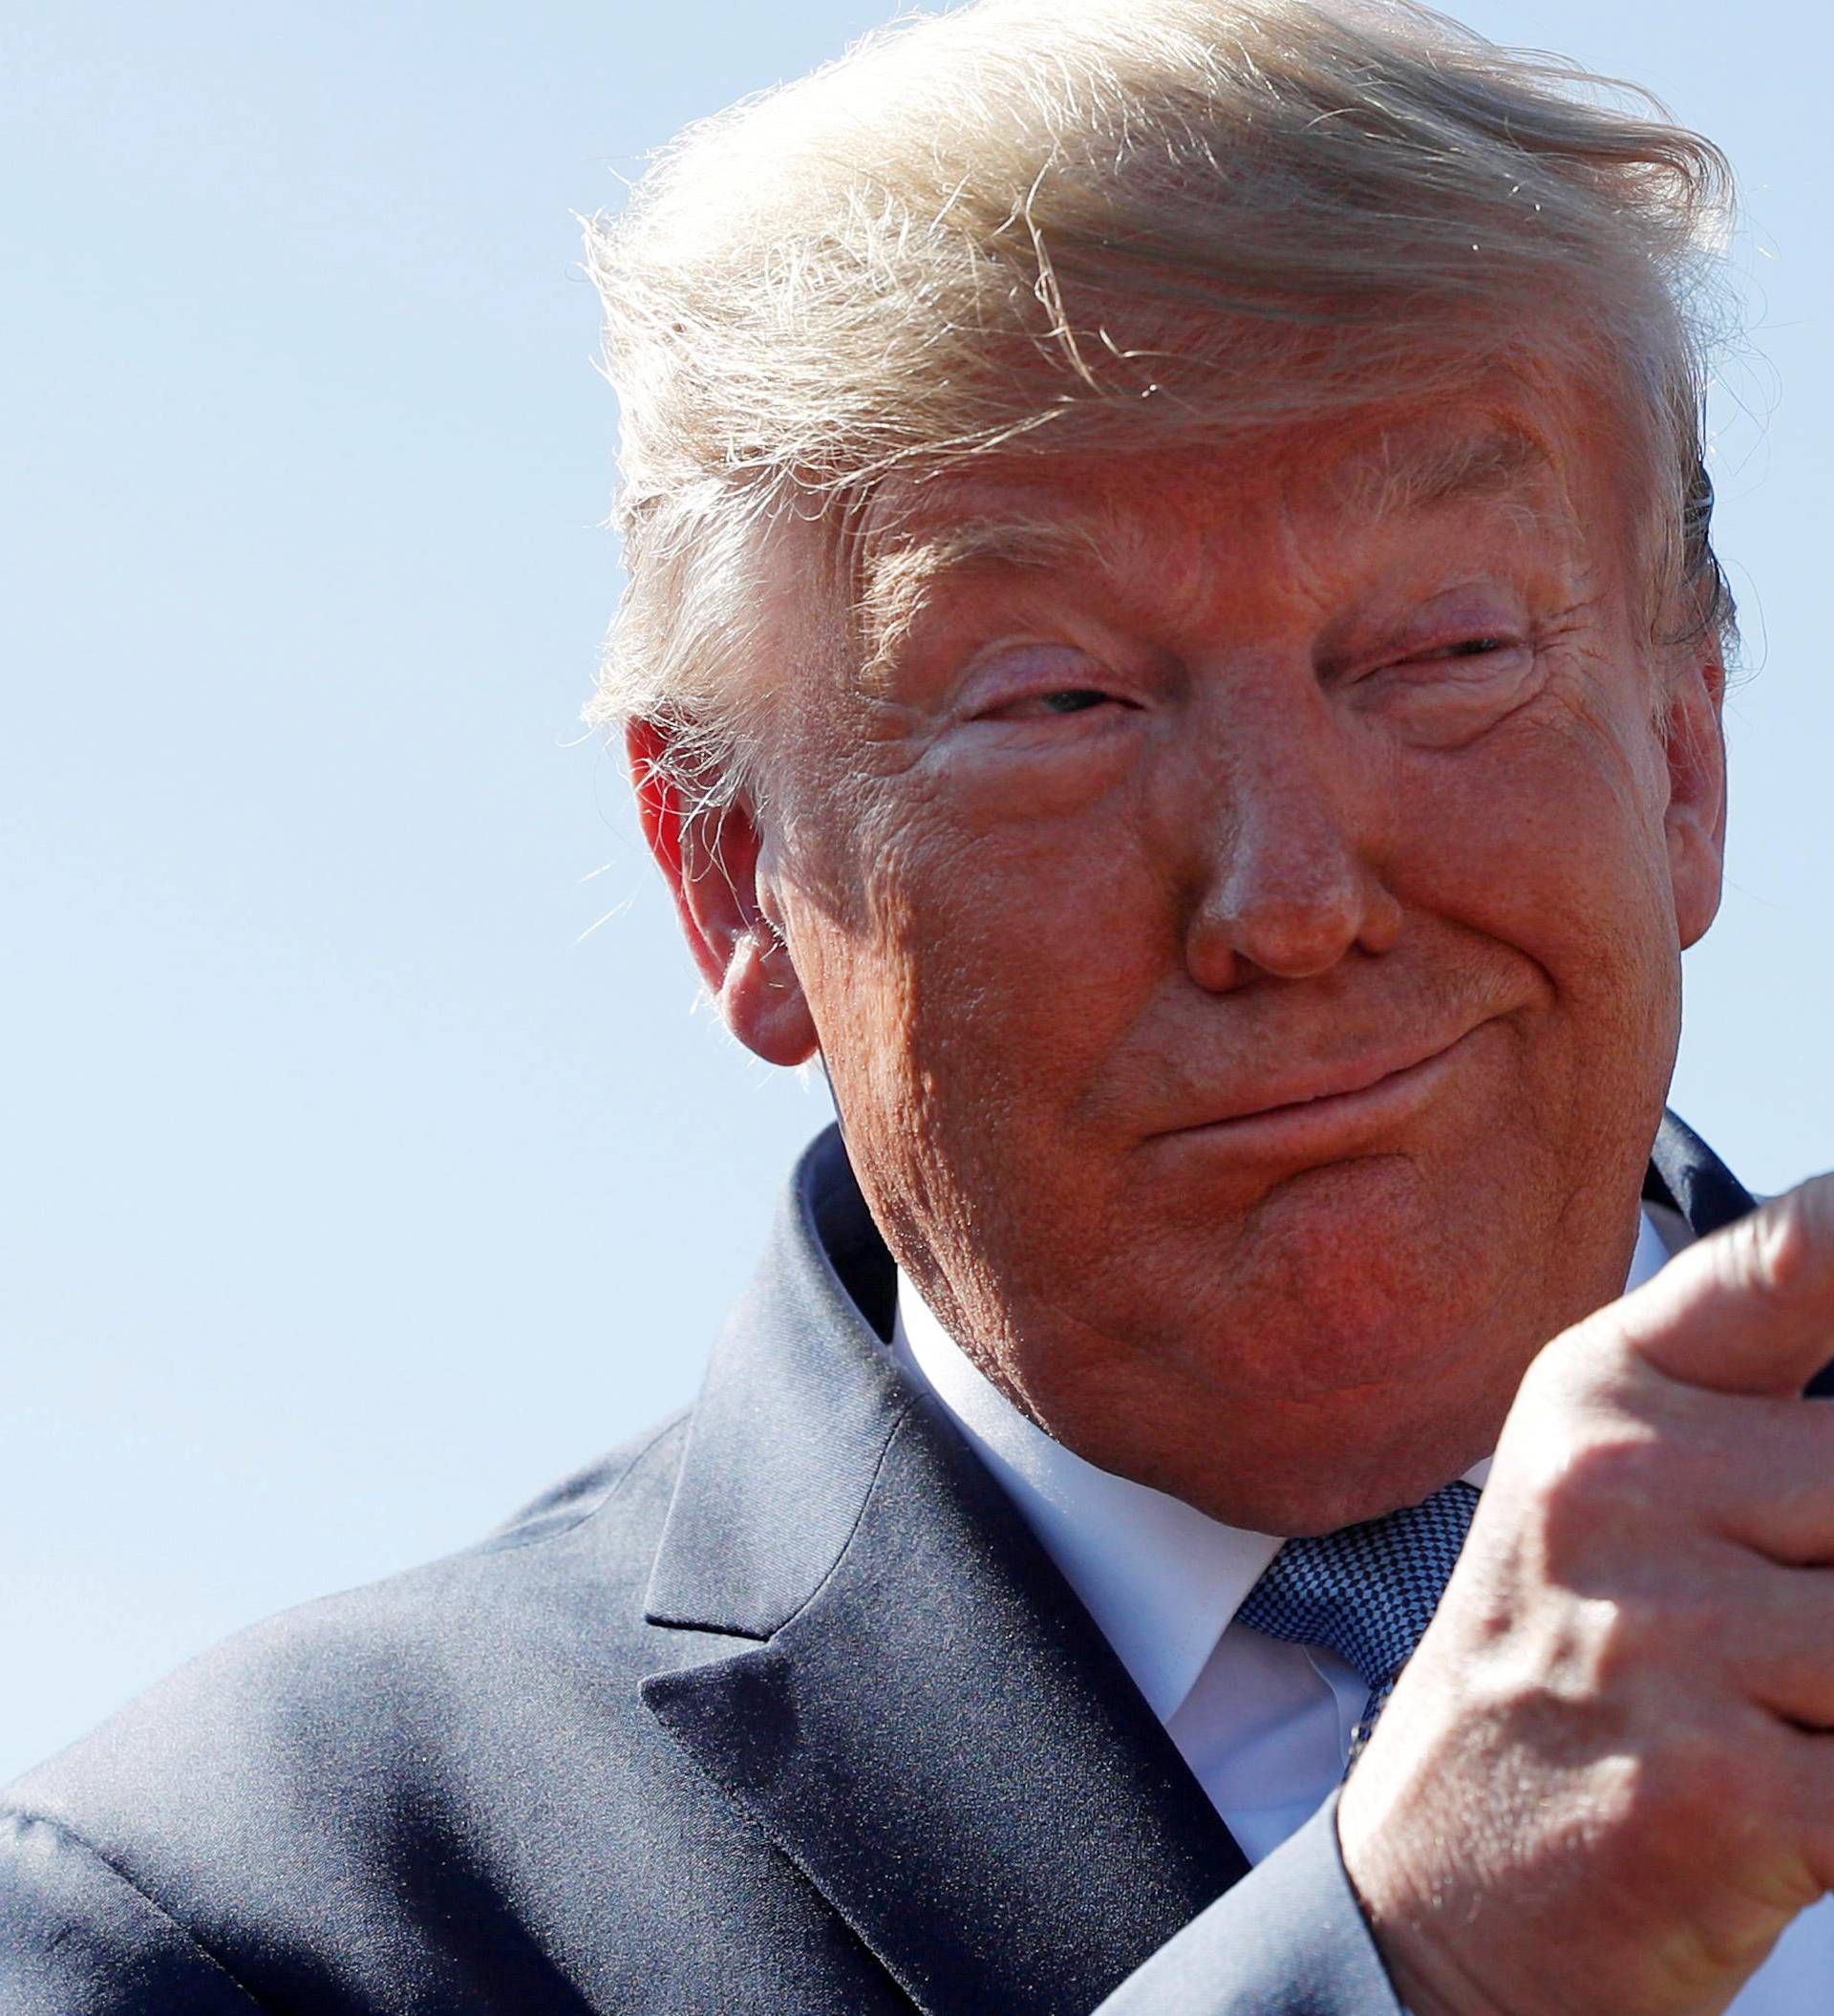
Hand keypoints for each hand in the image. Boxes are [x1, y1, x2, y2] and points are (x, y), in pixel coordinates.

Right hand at [1338, 1177, 1833, 2015]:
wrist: (1441, 1887)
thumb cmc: (1568, 1669)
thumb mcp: (1619, 1493)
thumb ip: (1759, 1409)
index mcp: (1600, 1390)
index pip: (1799, 1255)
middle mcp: (1613, 1480)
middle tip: (1774, 1630)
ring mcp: (1655, 1630)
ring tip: (1773, 1722)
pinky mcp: (1715, 1789)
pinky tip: (1787, 1802)